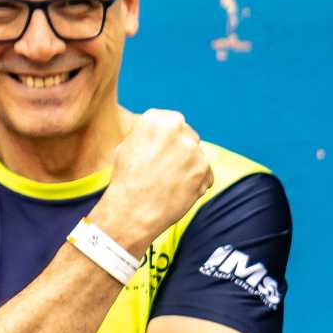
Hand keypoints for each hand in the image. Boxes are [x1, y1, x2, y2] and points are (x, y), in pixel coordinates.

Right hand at [92, 109, 213, 252]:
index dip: (167, 141)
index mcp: (155, 119)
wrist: (132, 212)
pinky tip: (178, 193)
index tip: (161, 153)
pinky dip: (197, 184)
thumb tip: (163, 133)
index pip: (172, 122)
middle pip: (188, 136)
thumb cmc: (126, 181)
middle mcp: (177, 128)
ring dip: (188, 168)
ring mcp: (193, 149)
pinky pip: (206, 174)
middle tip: (166, 170)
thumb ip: (149, 134)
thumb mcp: (126, 147)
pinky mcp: (204, 169)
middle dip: (181, 152)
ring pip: (197, 156)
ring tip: (169, 184)